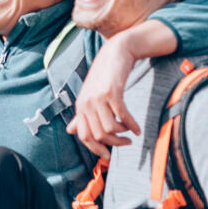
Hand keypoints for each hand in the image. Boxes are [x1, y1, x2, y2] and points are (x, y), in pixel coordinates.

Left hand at [69, 26, 154, 158]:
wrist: (115, 53)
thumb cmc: (104, 76)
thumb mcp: (89, 96)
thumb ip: (82, 114)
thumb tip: (71, 131)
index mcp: (80, 107)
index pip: (84, 136)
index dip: (95, 149)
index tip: (107, 155)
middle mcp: (86, 104)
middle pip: (98, 135)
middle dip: (114, 143)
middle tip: (126, 143)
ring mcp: (98, 98)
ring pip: (110, 129)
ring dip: (123, 134)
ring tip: (131, 133)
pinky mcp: (112, 93)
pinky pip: (122, 117)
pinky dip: (131, 125)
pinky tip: (137, 129)